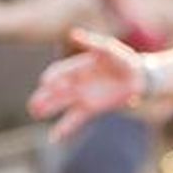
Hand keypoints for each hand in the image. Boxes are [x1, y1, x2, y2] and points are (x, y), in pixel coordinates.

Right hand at [28, 31, 145, 140]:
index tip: (47, 82)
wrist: (139, 78)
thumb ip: (91, 42)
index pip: (58, 72)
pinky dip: (63, 129)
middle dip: (43, 97)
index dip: (52, 77)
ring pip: (60, 105)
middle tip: (33, 105)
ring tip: (35, 113)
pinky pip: (74, 120)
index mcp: (76, 67)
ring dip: (47, 109)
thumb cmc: (123, 60)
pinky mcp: (90, 109)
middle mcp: (74, 82)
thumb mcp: (108, 48)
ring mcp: (81, 97)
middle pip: (54, 90)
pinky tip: (53, 138)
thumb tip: (73, 33)